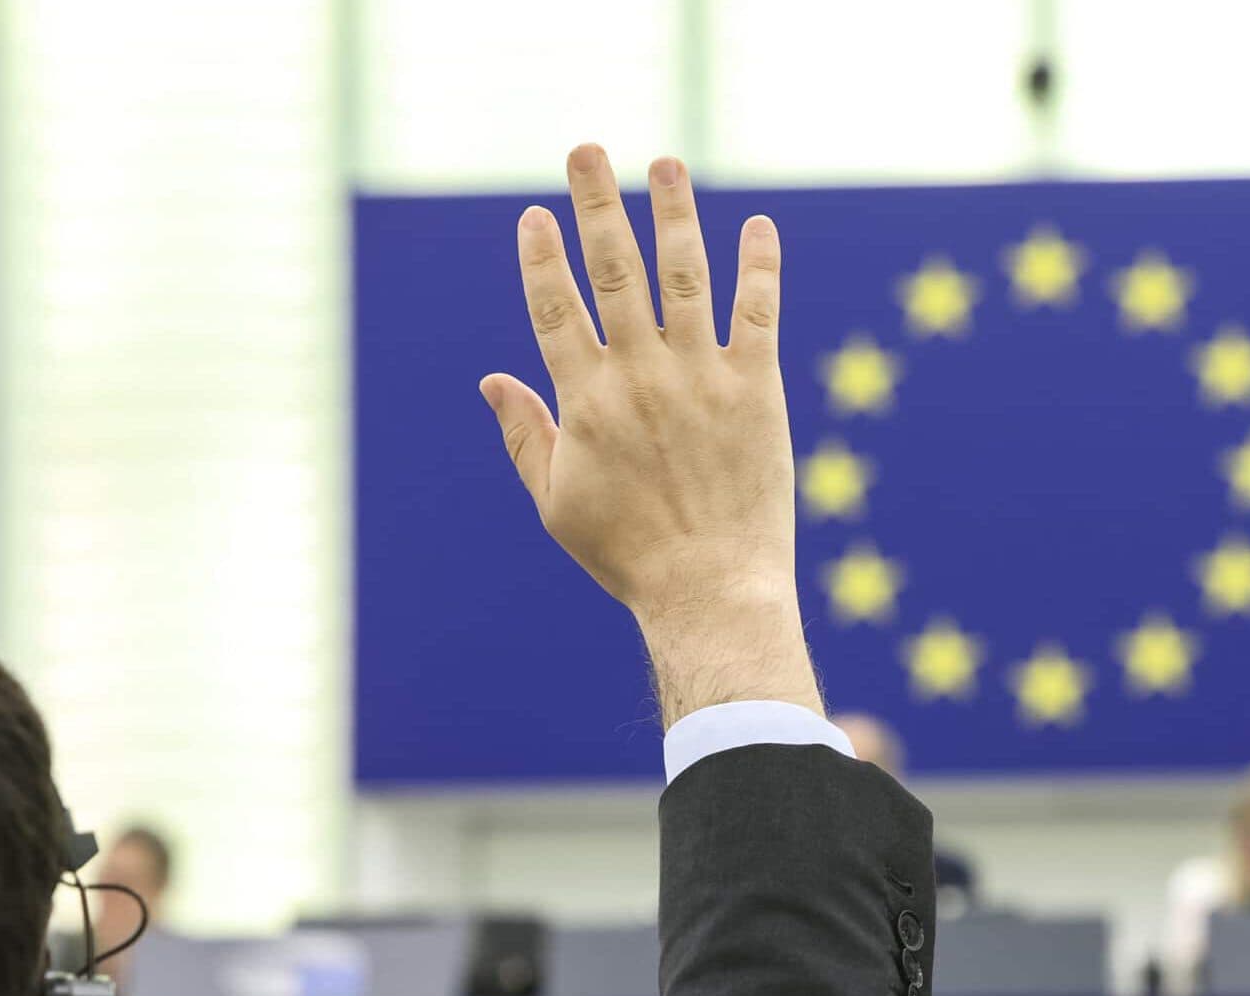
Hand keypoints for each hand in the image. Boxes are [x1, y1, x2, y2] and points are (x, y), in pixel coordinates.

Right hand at [480, 145, 820, 724]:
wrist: (711, 590)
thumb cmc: (628, 555)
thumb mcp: (556, 502)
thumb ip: (525, 434)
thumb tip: (490, 380)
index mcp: (584, 401)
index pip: (554, 308)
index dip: (541, 256)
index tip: (533, 213)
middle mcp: (640, 375)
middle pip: (612, 270)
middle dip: (595, 203)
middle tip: (585, 150)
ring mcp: (701, 376)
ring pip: (685, 274)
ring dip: (674, 212)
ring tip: (665, 164)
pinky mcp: (756, 388)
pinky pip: (757, 311)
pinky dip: (759, 266)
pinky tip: (759, 227)